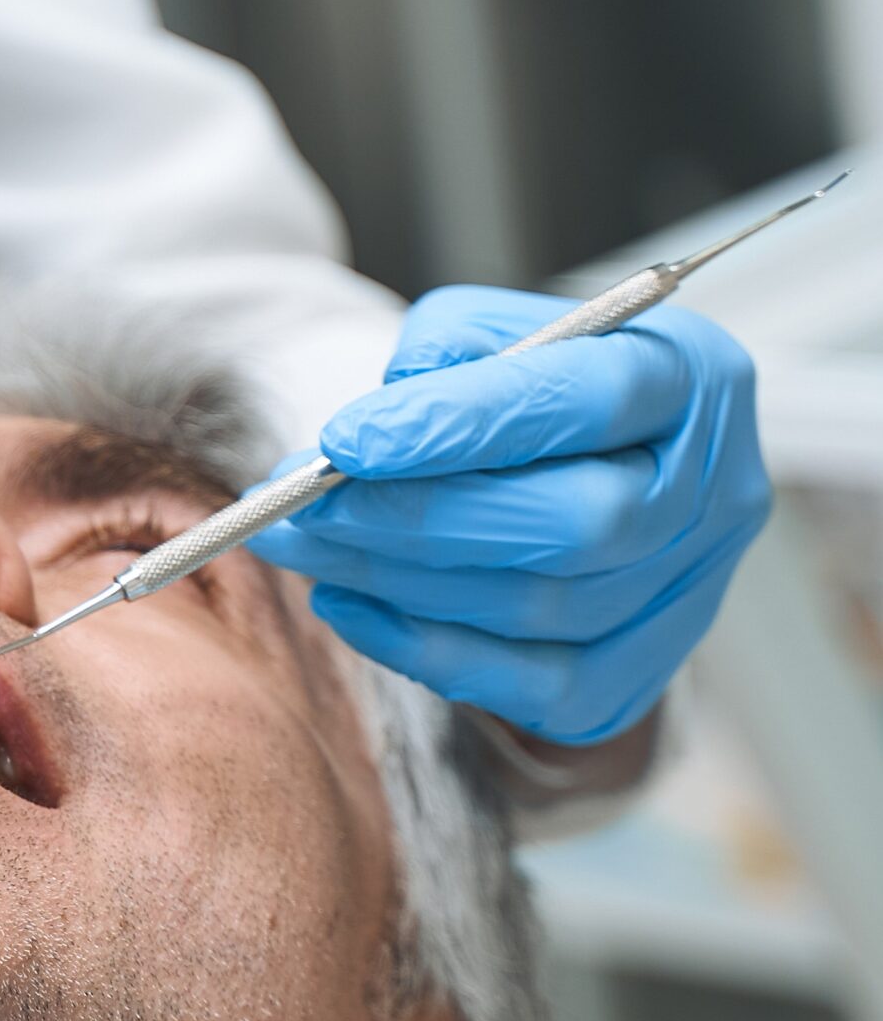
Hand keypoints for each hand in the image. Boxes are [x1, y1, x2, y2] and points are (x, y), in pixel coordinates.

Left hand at [248, 287, 769, 743]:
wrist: (587, 455)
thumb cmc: (532, 381)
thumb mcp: (493, 330)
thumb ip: (441, 356)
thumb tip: (368, 436)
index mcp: (687, 376)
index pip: (586, 401)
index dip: (460, 426)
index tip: (344, 443)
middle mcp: (712, 488)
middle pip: (577, 527)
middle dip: (421, 520)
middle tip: (307, 507)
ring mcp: (691, 588)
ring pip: (545, 610)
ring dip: (401, 583)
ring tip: (307, 546)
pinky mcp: (647, 667)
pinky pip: (540, 690)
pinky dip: (431, 653)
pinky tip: (352, 607)